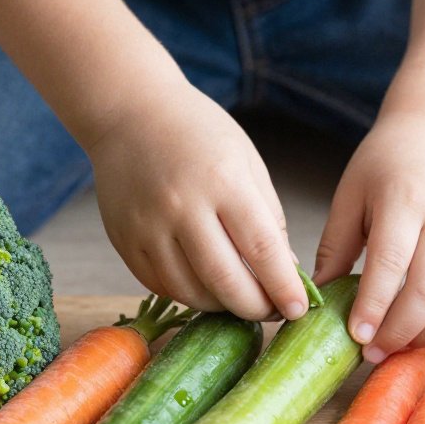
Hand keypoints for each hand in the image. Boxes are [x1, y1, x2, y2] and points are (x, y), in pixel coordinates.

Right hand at [86, 85, 307, 320]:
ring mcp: (148, 227)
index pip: (261, 250)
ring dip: (222, 306)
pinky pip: (161, 285)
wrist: (129, 112)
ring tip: (239, 298)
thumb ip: (268, 217)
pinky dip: (188, 293)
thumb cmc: (197, 133)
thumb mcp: (246, 161)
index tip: (299, 308)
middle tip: (272, 312)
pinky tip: (204, 284)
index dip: (283, 287)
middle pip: (226, 282)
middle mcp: (182, 208)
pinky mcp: (124, 240)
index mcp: (223, 182)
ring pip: (191, 292)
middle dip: (256, 308)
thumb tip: (285, 271)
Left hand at [313, 113, 424, 361]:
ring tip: (397, 345)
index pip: (391, 262)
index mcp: (407, 199)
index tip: (356, 337)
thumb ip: (336, 247)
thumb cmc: (385, 165)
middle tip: (372, 352)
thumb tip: (317, 298)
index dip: (374, 306)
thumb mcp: (350, 196)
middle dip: (399, 330)